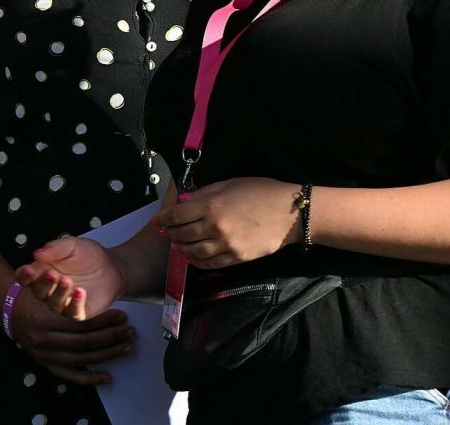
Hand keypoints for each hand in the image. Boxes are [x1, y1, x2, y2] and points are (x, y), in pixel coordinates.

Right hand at [8, 291, 133, 385]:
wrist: (11, 312)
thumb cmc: (32, 295)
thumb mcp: (41, 284)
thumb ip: (56, 283)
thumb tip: (80, 286)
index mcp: (44, 319)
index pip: (80, 323)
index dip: (104, 320)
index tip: (122, 314)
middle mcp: (44, 340)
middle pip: (84, 342)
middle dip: (111, 337)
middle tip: (129, 330)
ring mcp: (45, 356)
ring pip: (81, 359)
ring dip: (107, 354)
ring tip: (126, 346)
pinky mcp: (47, 365)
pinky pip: (70, 376)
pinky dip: (89, 379)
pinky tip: (107, 377)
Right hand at [16, 237, 126, 321]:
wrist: (112, 266)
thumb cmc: (88, 255)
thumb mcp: (72, 245)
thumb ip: (55, 248)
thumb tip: (36, 253)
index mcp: (42, 272)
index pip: (25, 277)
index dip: (24, 275)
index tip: (28, 270)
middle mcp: (50, 290)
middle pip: (38, 292)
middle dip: (43, 283)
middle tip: (51, 273)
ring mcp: (64, 303)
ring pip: (54, 304)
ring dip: (59, 294)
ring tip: (67, 281)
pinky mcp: (79, 312)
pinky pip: (73, 313)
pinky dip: (76, 304)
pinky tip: (80, 292)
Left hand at [155, 177, 300, 268]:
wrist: (290, 213)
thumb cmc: (261, 192)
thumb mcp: (229, 184)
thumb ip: (205, 194)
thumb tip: (185, 201)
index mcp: (211, 205)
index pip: (177, 215)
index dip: (164, 218)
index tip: (159, 220)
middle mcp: (215, 227)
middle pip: (182, 234)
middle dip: (170, 234)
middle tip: (166, 232)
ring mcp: (226, 245)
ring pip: (193, 252)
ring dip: (181, 249)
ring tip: (177, 245)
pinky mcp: (237, 258)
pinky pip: (211, 264)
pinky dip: (197, 261)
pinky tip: (194, 257)